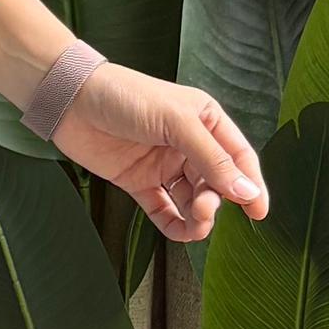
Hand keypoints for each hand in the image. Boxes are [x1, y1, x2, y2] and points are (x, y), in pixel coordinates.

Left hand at [51, 63, 268, 244]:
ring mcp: (163, 164)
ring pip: (192, 200)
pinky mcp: (139, 182)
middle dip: (216, 202)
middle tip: (205, 210)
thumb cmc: (126, 97)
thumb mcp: (177, 123)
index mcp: (205, 121)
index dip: (251, 185)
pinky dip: (173, 224)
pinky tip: (180, 232)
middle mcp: (188, 144)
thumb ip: (212, 159)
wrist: (71, 100)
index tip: (257, 212)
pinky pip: (163, 209)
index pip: (238, 157)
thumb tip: (246, 191)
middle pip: (216, 183)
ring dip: (198, 217)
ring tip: (195, 225)